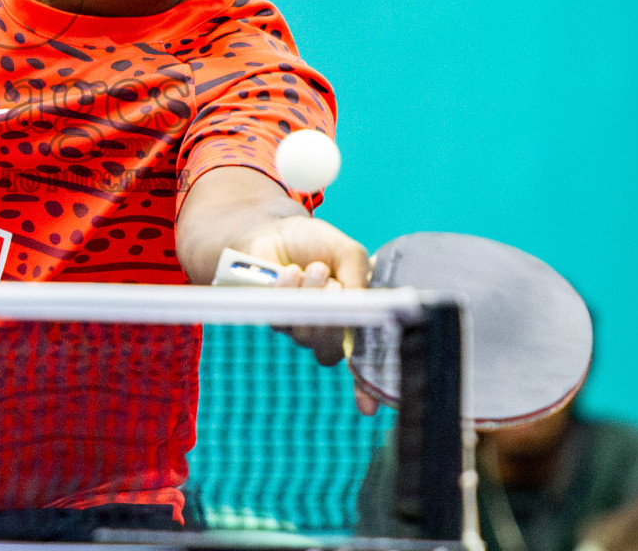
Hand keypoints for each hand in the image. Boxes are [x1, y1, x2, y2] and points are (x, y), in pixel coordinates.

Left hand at [230, 214, 377, 412]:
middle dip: (334, 323)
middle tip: (335, 287)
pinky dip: (287, 291)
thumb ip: (359, 276)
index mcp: (351, 321)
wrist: (278, 229)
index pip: (361, 363)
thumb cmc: (318, 244)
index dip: (365, 388)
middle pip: (328, 353)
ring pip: (304, 334)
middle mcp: (323, 330)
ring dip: (312, 298)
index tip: (370, 408)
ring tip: (314, 268)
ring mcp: (294, 325)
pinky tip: (290, 272)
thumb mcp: (349, 252)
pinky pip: (278, 314)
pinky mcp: (268, 313)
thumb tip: (357, 301)